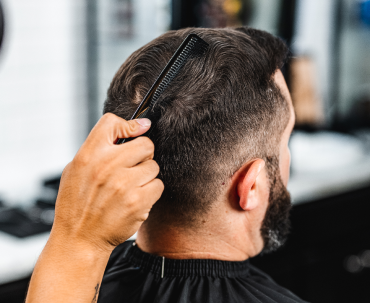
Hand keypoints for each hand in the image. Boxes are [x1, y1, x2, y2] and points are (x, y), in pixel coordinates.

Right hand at [51, 113, 163, 251]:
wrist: (79, 239)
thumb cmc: (77, 203)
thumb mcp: (76, 170)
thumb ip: (99, 148)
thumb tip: (135, 127)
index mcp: (89, 155)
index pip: (112, 122)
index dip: (129, 125)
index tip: (137, 131)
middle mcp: (107, 166)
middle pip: (145, 144)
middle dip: (143, 154)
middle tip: (134, 166)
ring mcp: (124, 184)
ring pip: (154, 166)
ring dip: (146, 176)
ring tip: (131, 187)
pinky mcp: (138, 202)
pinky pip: (158, 185)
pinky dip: (151, 192)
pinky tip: (137, 199)